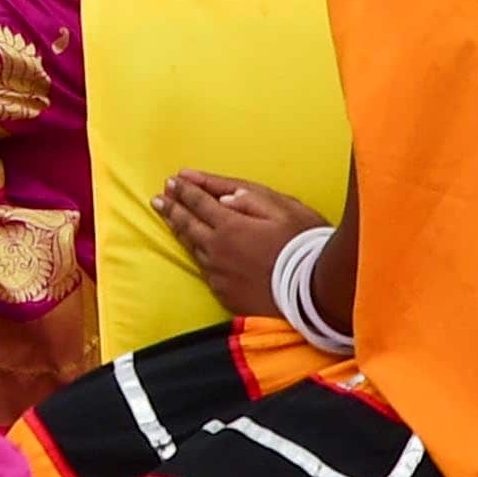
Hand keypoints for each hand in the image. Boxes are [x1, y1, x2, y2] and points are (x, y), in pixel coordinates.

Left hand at [151, 172, 321, 321]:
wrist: (318, 295)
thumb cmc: (305, 246)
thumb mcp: (284, 210)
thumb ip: (250, 199)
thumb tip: (222, 198)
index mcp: (230, 226)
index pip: (199, 202)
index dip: (185, 190)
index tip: (172, 181)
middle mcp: (218, 250)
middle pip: (188, 224)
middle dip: (172, 207)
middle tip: (159, 198)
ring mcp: (220, 274)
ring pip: (193, 247)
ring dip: (179, 229)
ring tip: (169, 218)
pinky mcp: (226, 294)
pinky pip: (205, 270)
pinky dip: (196, 255)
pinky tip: (194, 250)